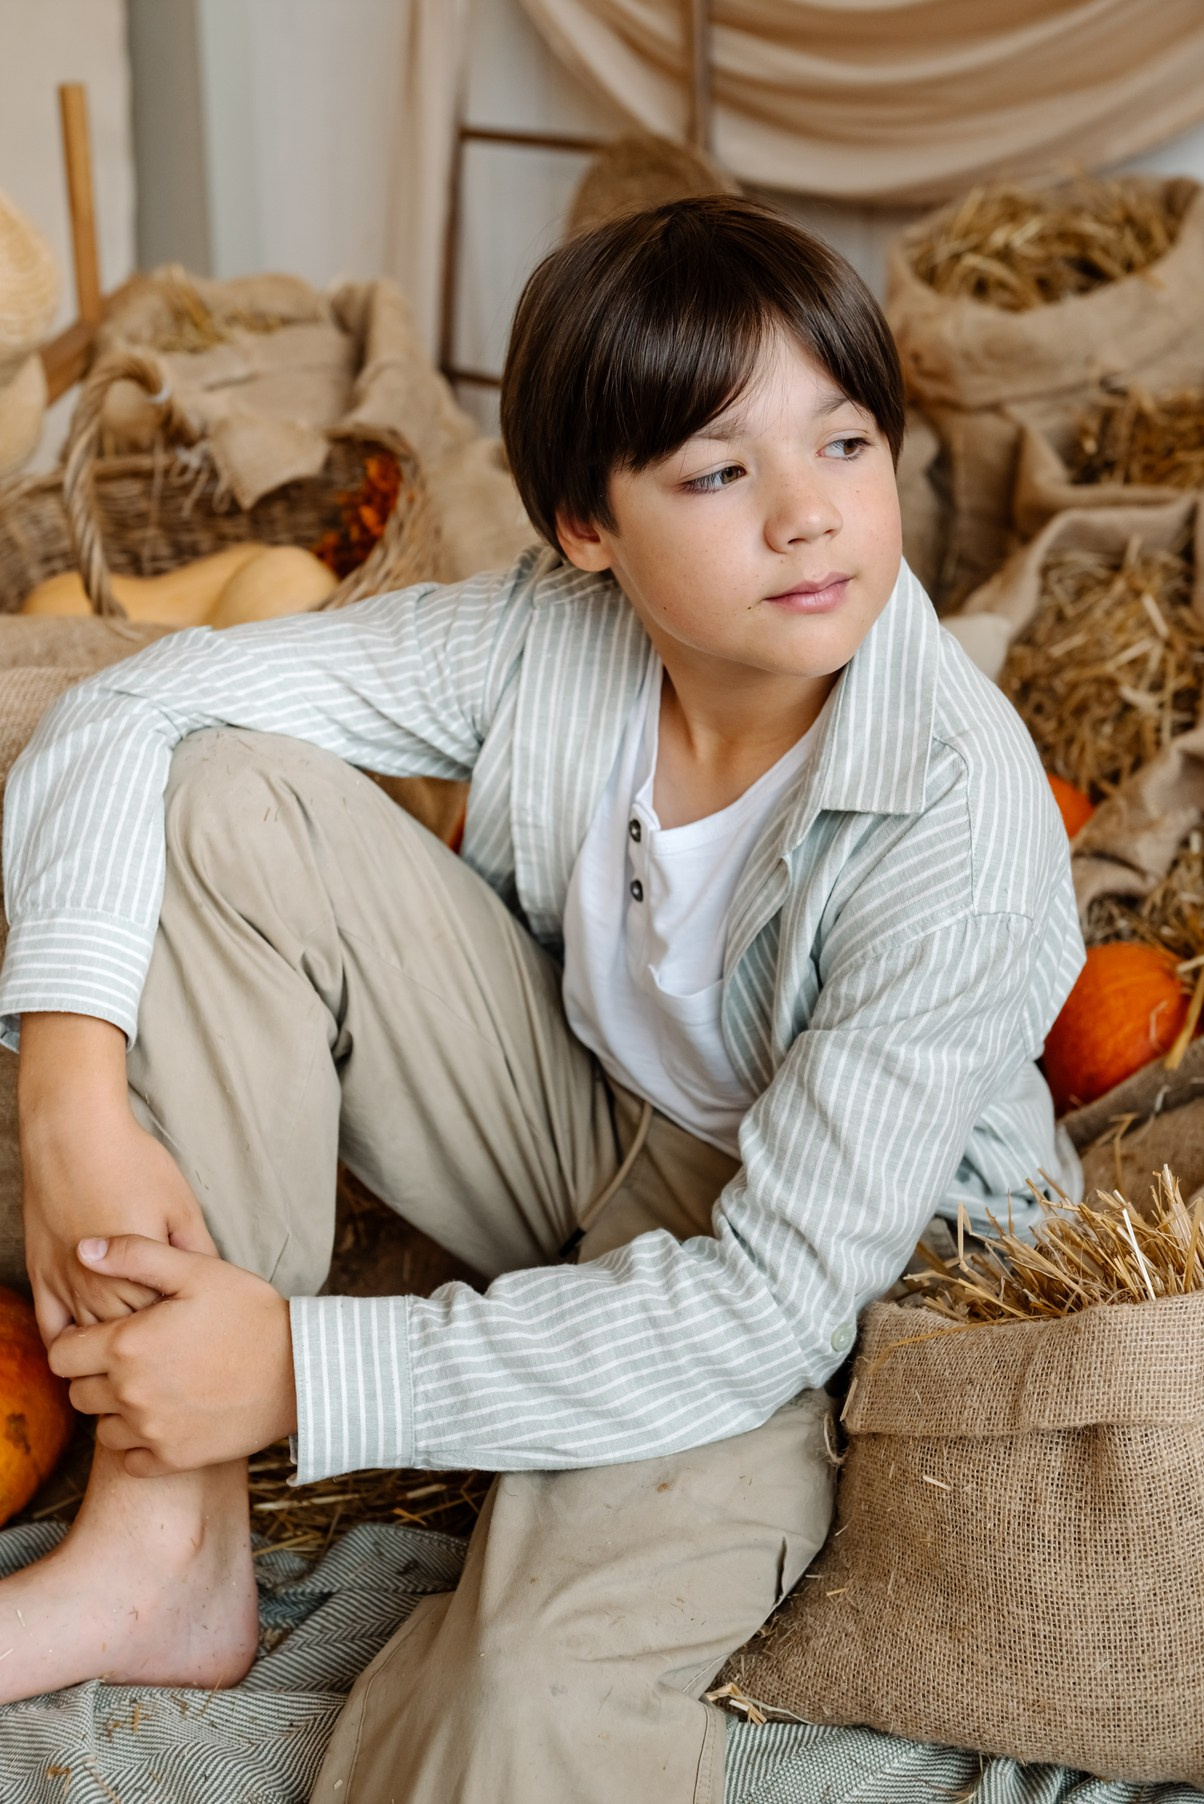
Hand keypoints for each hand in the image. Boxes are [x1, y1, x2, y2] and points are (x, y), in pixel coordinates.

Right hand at [19, 1014, 215, 1342]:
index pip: (167, 1328)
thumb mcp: (182, 1206)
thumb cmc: (134, 1164)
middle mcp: (102, 1288)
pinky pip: (49, 1328)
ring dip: (110, 1358)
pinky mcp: (42, 1276)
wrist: (74, 1135)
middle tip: (171, 1367)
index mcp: (143, 1274)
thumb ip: (198, 1253)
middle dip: (152, 1354)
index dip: (184, 1338)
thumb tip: (218, 1285)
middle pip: (129, 1342)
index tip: (200, 1346)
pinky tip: (83, 1355)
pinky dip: (66, 1346)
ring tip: (135, 1370)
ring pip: (90, 1342)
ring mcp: (68, 1285)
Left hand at [50, 1235, 297, 1476]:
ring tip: (152, 1387)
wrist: (303, 1369)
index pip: (61, 1355)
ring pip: (102, 1427)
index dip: (76, 1343)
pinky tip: (164, 1419)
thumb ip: (135, 1255)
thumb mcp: (197, 1270)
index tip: (104, 1336)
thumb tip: (83, 1249)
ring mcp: (151, 1431)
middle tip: (134, 1358)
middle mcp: (130, 1393)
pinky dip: (138, 1443)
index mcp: (127, 1344)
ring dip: (116, 1410)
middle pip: (78, 1393)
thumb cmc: (252, 1313)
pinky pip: (129, 1460)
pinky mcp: (174, 1458)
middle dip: (96, 1375)